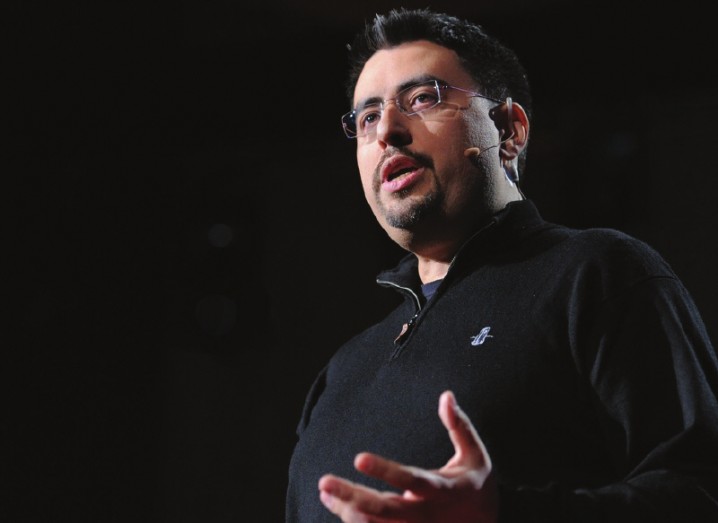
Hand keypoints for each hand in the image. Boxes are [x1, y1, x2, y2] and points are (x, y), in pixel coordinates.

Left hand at [318, 390, 497, 522]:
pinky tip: (334, 503)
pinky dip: (352, 521)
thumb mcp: (476, 456)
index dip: (385, 471)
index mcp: (443, 491)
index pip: (411, 480)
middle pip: (385, 510)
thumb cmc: (477, 487)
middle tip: (324, 481)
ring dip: (347, 510)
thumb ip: (460, 426)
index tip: (358, 457)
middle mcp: (426, 516)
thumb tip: (446, 394)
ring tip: (325, 489)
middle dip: (353, 497)